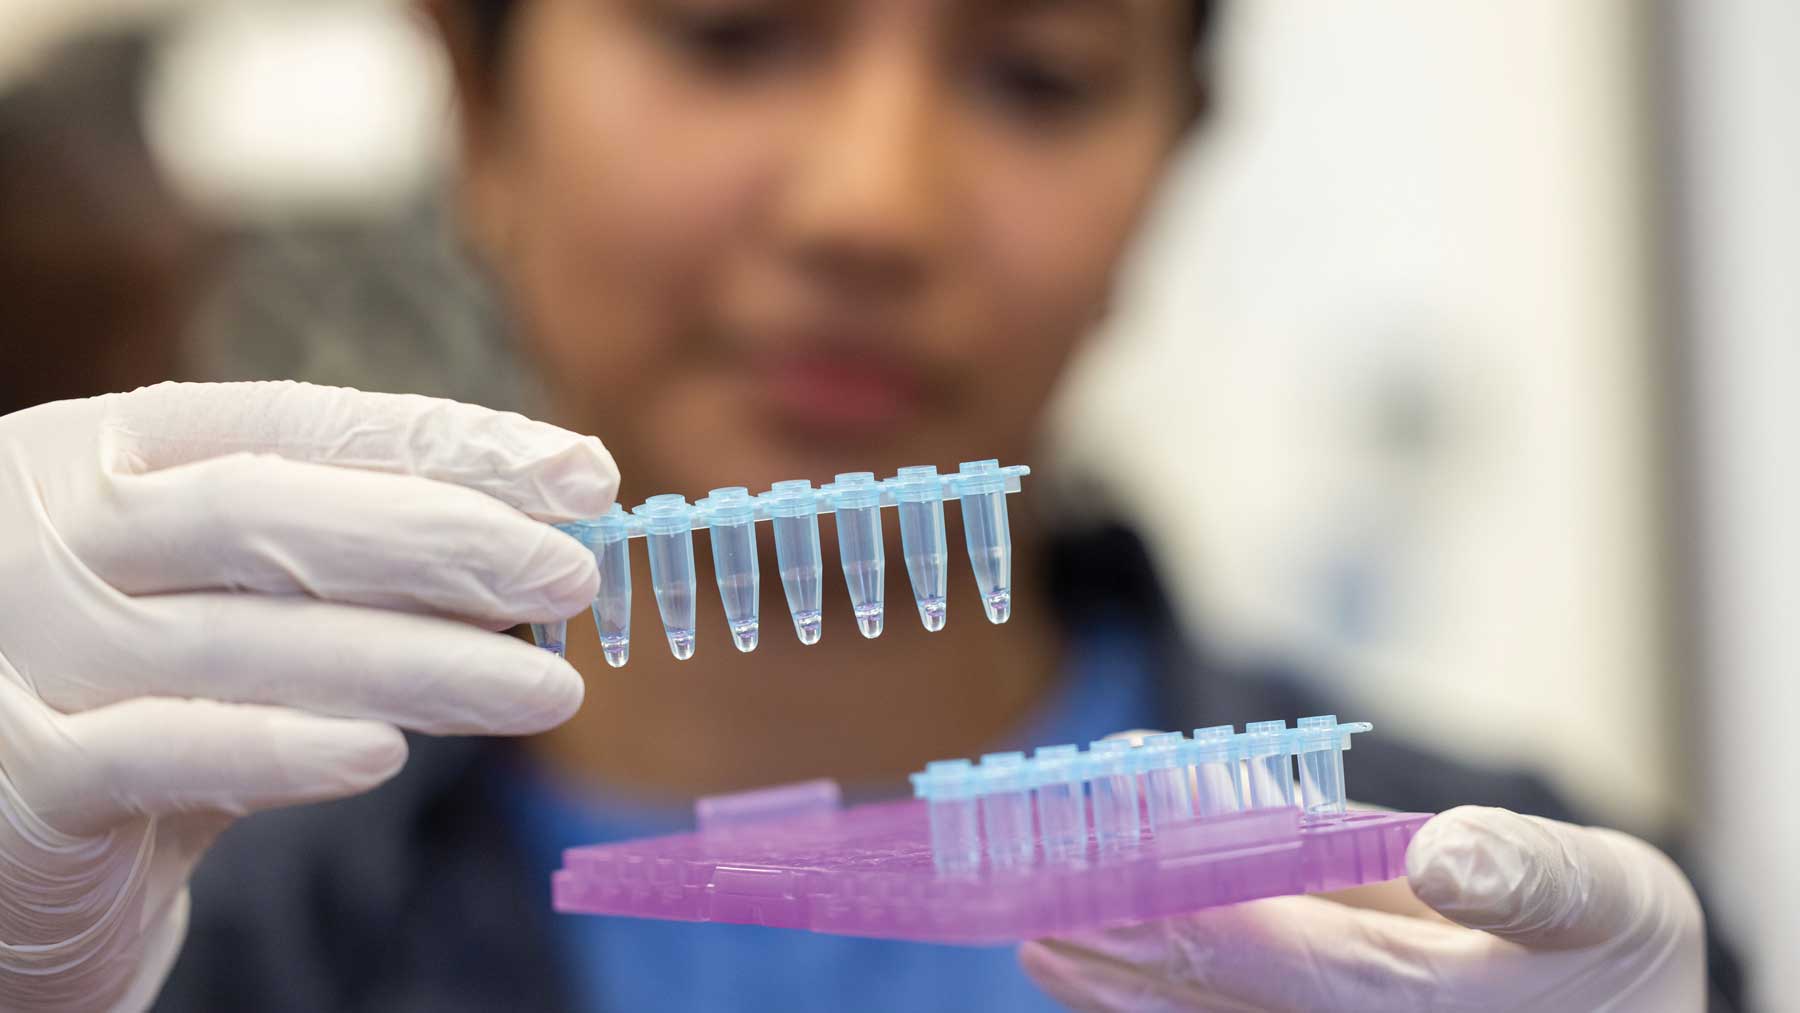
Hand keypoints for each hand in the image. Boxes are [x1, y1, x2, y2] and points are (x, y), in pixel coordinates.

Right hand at [0, 382, 616, 1011]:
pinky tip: (386, 754)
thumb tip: (529, 550)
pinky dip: (277, 749)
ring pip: (241, 640)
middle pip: (266, 514)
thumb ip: (337, 566)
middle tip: (572, 576)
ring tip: (545, 690)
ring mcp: (24, 646)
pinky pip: (156, 752)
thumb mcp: (221, 593)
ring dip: (415, 663)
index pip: (302, 423)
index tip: (583, 476)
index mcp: (110, 453)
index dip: (450, 444)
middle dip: (441, 541)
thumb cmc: (131, 683)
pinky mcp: (18, 775)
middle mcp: (57, 530)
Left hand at [1020, 805, 1705, 1011]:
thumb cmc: (1620, 964)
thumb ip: (1536, 877)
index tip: (1117, 852)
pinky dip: (1160, 1003)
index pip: (1293, 958)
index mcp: (1427, 1008)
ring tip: (1039, 941)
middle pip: (1225, 999)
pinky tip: (1095, 975)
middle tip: (1032, 899)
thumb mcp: (1616, 902)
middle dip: (1128, 944)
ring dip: (1122, 984)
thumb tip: (1442, 849)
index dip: (1198, 906)